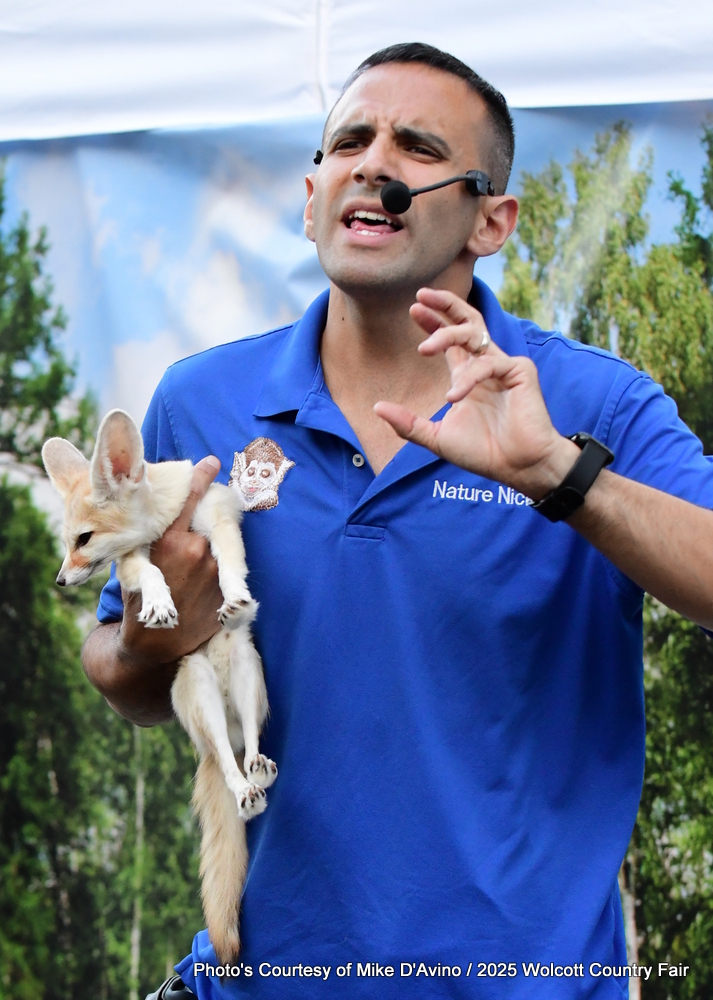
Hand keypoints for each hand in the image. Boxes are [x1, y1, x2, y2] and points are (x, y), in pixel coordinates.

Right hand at [119, 456, 224, 663]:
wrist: (156, 643)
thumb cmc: (139, 599)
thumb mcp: (134, 562)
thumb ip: (147, 536)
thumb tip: (154, 512)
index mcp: (169, 540)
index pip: (190, 499)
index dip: (201, 477)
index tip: (210, 460)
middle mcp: (195, 550)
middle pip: (209, 520)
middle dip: (206, 517)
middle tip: (205, 515)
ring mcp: (214, 570)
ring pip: (218, 544)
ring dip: (211, 544)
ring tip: (196, 561)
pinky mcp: (225, 588)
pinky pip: (223, 568)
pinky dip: (215, 568)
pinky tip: (202, 581)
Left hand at [374, 288, 579, 498]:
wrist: (518, 467)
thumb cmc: (483, 452)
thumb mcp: (436, 438)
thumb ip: (408, 424)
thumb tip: (376, 407)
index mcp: (468, 376)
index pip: (451, 340)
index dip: (433, 322)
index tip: (414, 310)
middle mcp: (486, 365)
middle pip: (467, 321)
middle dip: (445, 304)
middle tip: (419, 296)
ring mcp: (504, 366)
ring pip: (475, 333)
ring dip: (446, 334)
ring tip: (424, 349)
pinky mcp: (520, 371)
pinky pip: (488, 363)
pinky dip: (468, 378)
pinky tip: (454, 397)